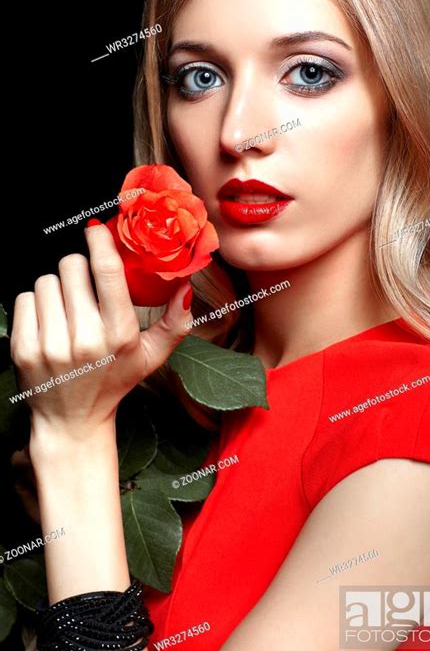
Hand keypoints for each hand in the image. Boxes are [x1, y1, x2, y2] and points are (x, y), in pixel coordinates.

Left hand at [10, 223, 192, 451]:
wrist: (73, 420)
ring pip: (45, 281)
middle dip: (77, 270)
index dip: (99, 241)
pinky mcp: (23, 350)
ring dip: (56, 289)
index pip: (105, 271)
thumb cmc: (115, 380)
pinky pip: (25, 300)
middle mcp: (85, 339)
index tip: (96, 230)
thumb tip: (186, 286)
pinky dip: (36, 305)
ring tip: (67, 311)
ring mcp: (51, 345)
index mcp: (119, 334)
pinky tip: (49, 324)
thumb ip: (176, 322)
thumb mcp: (153, 356)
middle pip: (71, 266)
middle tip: (84, 289)